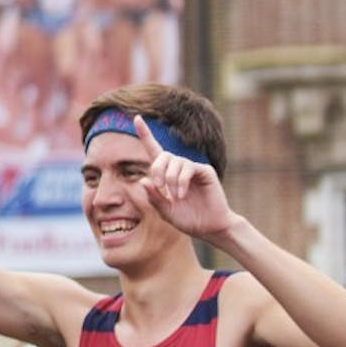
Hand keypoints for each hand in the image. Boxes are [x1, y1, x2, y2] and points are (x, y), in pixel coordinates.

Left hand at [136, 116, 235, 239]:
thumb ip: (153, 197)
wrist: (209, 228)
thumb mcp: (164, 210)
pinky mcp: (205, 171)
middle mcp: (179, 167)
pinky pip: (188, 168)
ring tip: (175, 197)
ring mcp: (193, 168)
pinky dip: (181, 181)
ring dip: (171, 180)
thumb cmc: (187, 219)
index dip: (145, 134)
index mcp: (167, 174)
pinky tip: (181, 195)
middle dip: (157, 169)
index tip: (136, 118)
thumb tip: (143, 179)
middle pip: (162, 155)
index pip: (154, 149)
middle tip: (160, 187)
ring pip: (175, 162)